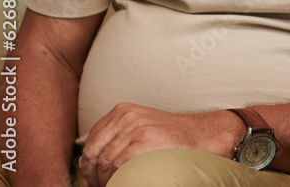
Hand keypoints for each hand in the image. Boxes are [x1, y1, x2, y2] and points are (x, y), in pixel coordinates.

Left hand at [78, 103, 243, 186]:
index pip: (91, 141)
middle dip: (93, 175)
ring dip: (105, 180)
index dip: (87, 165)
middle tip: (100, 186)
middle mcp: (126, 116)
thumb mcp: (140, 129)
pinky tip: (125, 182)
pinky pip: (118, 167)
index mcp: (122, 111)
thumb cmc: (173, 138)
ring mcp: (135, 128)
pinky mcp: (144, 142)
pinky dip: (117, 179)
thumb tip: (86, 164)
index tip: (91, 179)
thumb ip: (116, 139)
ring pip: (104, 162)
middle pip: (94, 153)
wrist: (203, 136)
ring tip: (113, 185)